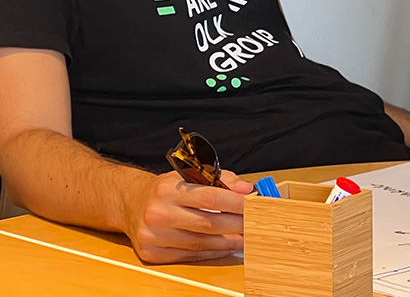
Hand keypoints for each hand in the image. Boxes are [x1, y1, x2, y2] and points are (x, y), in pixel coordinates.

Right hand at [121, 170, 253, 263]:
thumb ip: (221, 179)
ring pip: (200, 243)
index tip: (255, 205)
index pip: (211, 197)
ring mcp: (153, 236)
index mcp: (168, 189)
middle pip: (208, 223)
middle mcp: (158, 213)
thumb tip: (247, 189)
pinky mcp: (152, 253)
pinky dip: (211, 252)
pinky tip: (226, 247)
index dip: (237, 203)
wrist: (131, 204)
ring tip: (246, 238)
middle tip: (256, 225)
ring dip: (228, 242)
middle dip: (238, 225)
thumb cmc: (165, 190)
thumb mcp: (189, 175)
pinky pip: (189, 255)